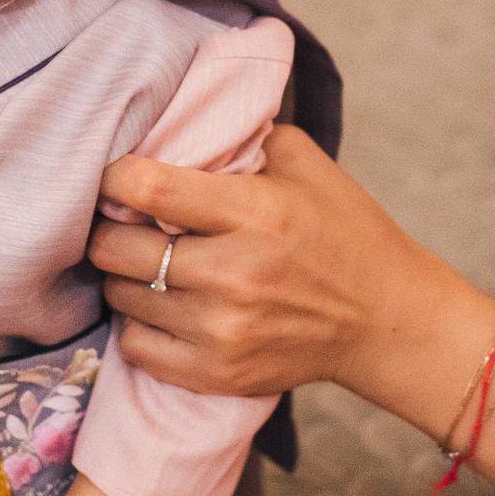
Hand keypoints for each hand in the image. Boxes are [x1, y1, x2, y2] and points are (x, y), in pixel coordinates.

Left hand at [90, 127, 494, 431]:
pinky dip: (139, 324)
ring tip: (147, 262)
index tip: (115, 176)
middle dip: (109, 229)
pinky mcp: (216, 372)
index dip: (114, 177)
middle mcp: (233, 274)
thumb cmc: (344, 234)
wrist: (385, 321)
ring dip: (124, 276)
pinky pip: (136, 347)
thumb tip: (183, 122)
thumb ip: (246, 137)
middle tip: (122, 222)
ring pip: (121, 296)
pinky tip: (162, 307)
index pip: (149, 188)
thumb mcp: (308, 165)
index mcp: (255, 212)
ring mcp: (222, 330)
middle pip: (117, 248)